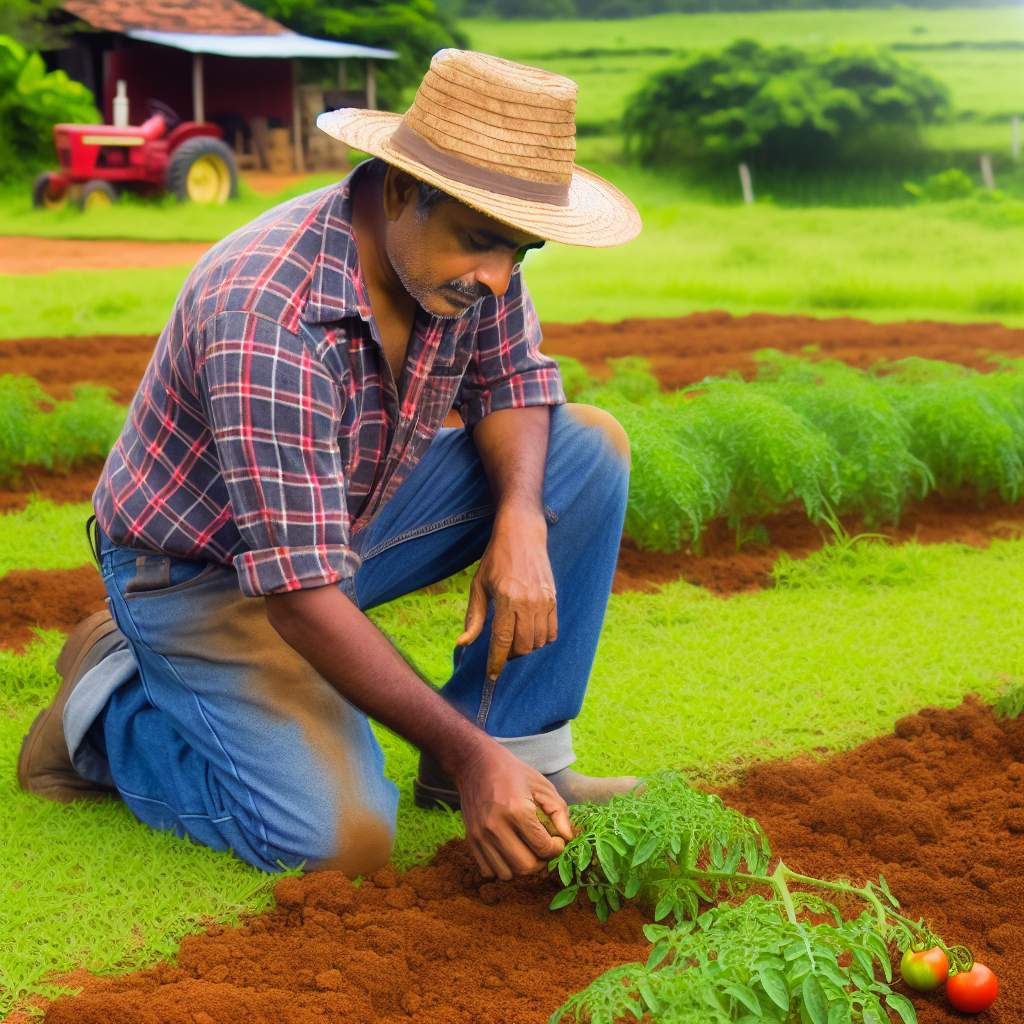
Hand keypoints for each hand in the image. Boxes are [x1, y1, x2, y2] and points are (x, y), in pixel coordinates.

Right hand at [454, 738, 572, 879]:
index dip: (557, 848)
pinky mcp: (471, 840)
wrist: (476, 764)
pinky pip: (489, 871)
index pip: (543, 847)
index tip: (557, 840)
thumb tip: (567, 838)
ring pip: (507, 874)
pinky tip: (509, 851)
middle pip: (526, 867)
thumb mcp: (542, 785)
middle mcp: (496, 826)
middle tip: (544, 847)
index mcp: (517, 810)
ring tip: (527, 850)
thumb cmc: (513, 772)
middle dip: (541, 861)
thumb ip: (559, 812)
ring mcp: (480, 835)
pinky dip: (502, 867)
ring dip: (521, 867)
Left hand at [457, 505, 556, 681]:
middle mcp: (528, 602)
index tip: (491, 676)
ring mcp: (544, 601)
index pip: (502, 641)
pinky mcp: (554, 599)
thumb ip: (473, 617)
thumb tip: (463, 644)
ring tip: (514, 641)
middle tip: (501, 652)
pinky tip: (530, 633)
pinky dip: (541, 640)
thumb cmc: (495, 559)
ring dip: (526, 648)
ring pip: (539, 642)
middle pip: (523, 646)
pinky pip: (552, 632)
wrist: (523, 534)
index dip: (496, 662)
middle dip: (511, 656)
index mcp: (506, 598)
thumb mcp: (478, 585)